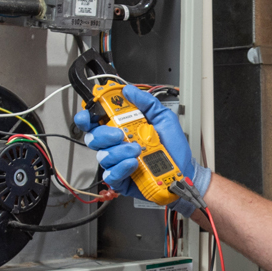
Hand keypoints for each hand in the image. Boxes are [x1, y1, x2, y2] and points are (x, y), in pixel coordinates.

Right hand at [74, 85, 209, 213]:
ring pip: (103, 156)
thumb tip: (128, 90)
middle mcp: (116, 145)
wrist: (184, 170)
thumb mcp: (164, 118)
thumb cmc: (174, 147)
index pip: (96, 121)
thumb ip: (146, 102)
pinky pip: (111, 175)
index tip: (88, 115)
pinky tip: (133, 163)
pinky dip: (121, 167)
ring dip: (119, 151)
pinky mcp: (121, 180)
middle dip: (104, 134)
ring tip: (137, 150)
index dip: (86, 117)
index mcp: (123, 128)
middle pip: (93, 138)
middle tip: (120, 134)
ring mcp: (117, 163)